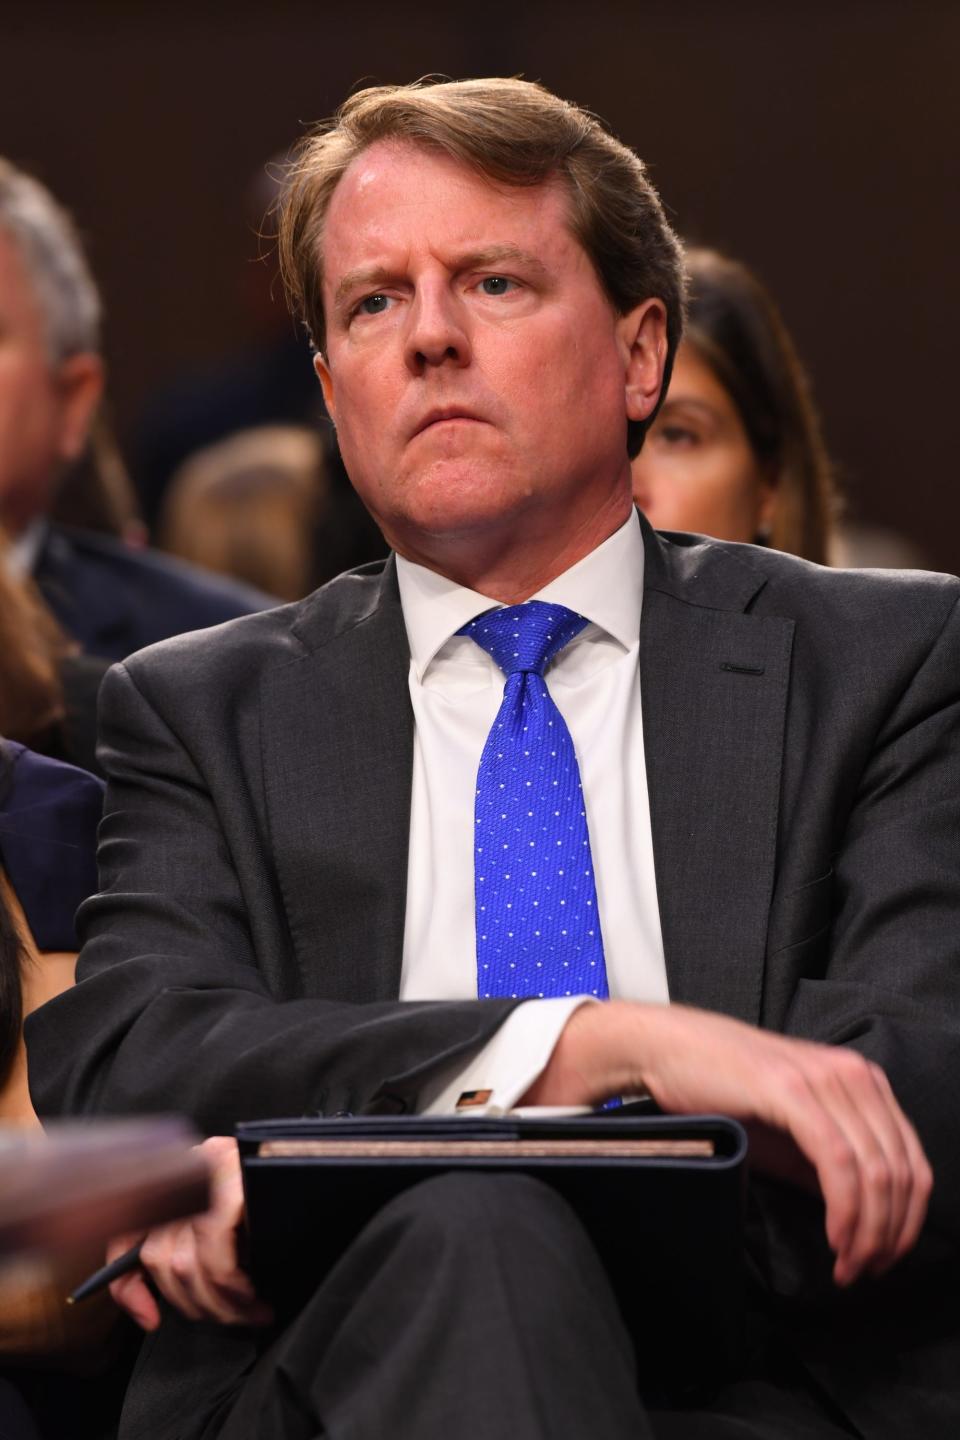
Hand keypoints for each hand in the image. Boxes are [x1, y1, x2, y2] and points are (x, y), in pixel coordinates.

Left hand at [108, 1135, 273, 1329]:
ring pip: (184, 1264)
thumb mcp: (230, 1219)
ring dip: (216, 1303)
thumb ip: (194, 1247)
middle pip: (159, 1257)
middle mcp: (187, 1170)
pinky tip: (250, 1294)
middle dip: (192, 1302)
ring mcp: (208, 1173)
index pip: (129, 1234)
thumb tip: (156, 1307)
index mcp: (180, 1177)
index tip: (150, 1319)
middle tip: (226, 1318)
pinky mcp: (231, 1185)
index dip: (130, 1286)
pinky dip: (231, 1286)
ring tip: (246, 1313)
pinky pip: (216, 1254)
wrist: (314, 1161)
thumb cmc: (278, 1194)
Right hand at [522, 1001, 932, 1286]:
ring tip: (848, 1263)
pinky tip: (834, 1236)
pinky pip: (839, 1162)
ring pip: (876, 1172)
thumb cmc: (722, 1089)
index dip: (907, 1221)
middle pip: (901, 1173)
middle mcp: (853, 1075)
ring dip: (868, 1232)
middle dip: (890, 1235)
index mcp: (861, 1081)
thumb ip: (828, 1166)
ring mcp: (824, 1079)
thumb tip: (862, 1217)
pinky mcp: (792, 1090)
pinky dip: (845, 1209)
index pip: (913, 1162)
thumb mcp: (789, 1131)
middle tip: (864, 1270)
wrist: (668, 1051)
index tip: (884, 1257)